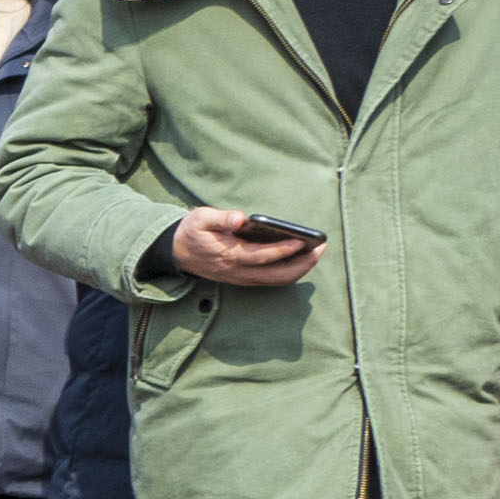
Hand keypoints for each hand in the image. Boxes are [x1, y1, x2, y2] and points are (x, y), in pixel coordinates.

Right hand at [169, 206, 318, 291]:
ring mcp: (242, 278)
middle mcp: (238, 271)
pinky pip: (273, 280)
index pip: (261, 256)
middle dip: (302, 263)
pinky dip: (291, 272)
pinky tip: (302, 258)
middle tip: (321, 247)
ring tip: (317, 252)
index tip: (301, 240)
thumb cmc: (193, 232)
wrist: (177, 253)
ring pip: (277, 280)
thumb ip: (220, 218)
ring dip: (300, 269)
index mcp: (228, 255)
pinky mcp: (245, 279)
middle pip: (277, 275)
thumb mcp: (200, 218)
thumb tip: (240, 218)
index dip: (283, 249)